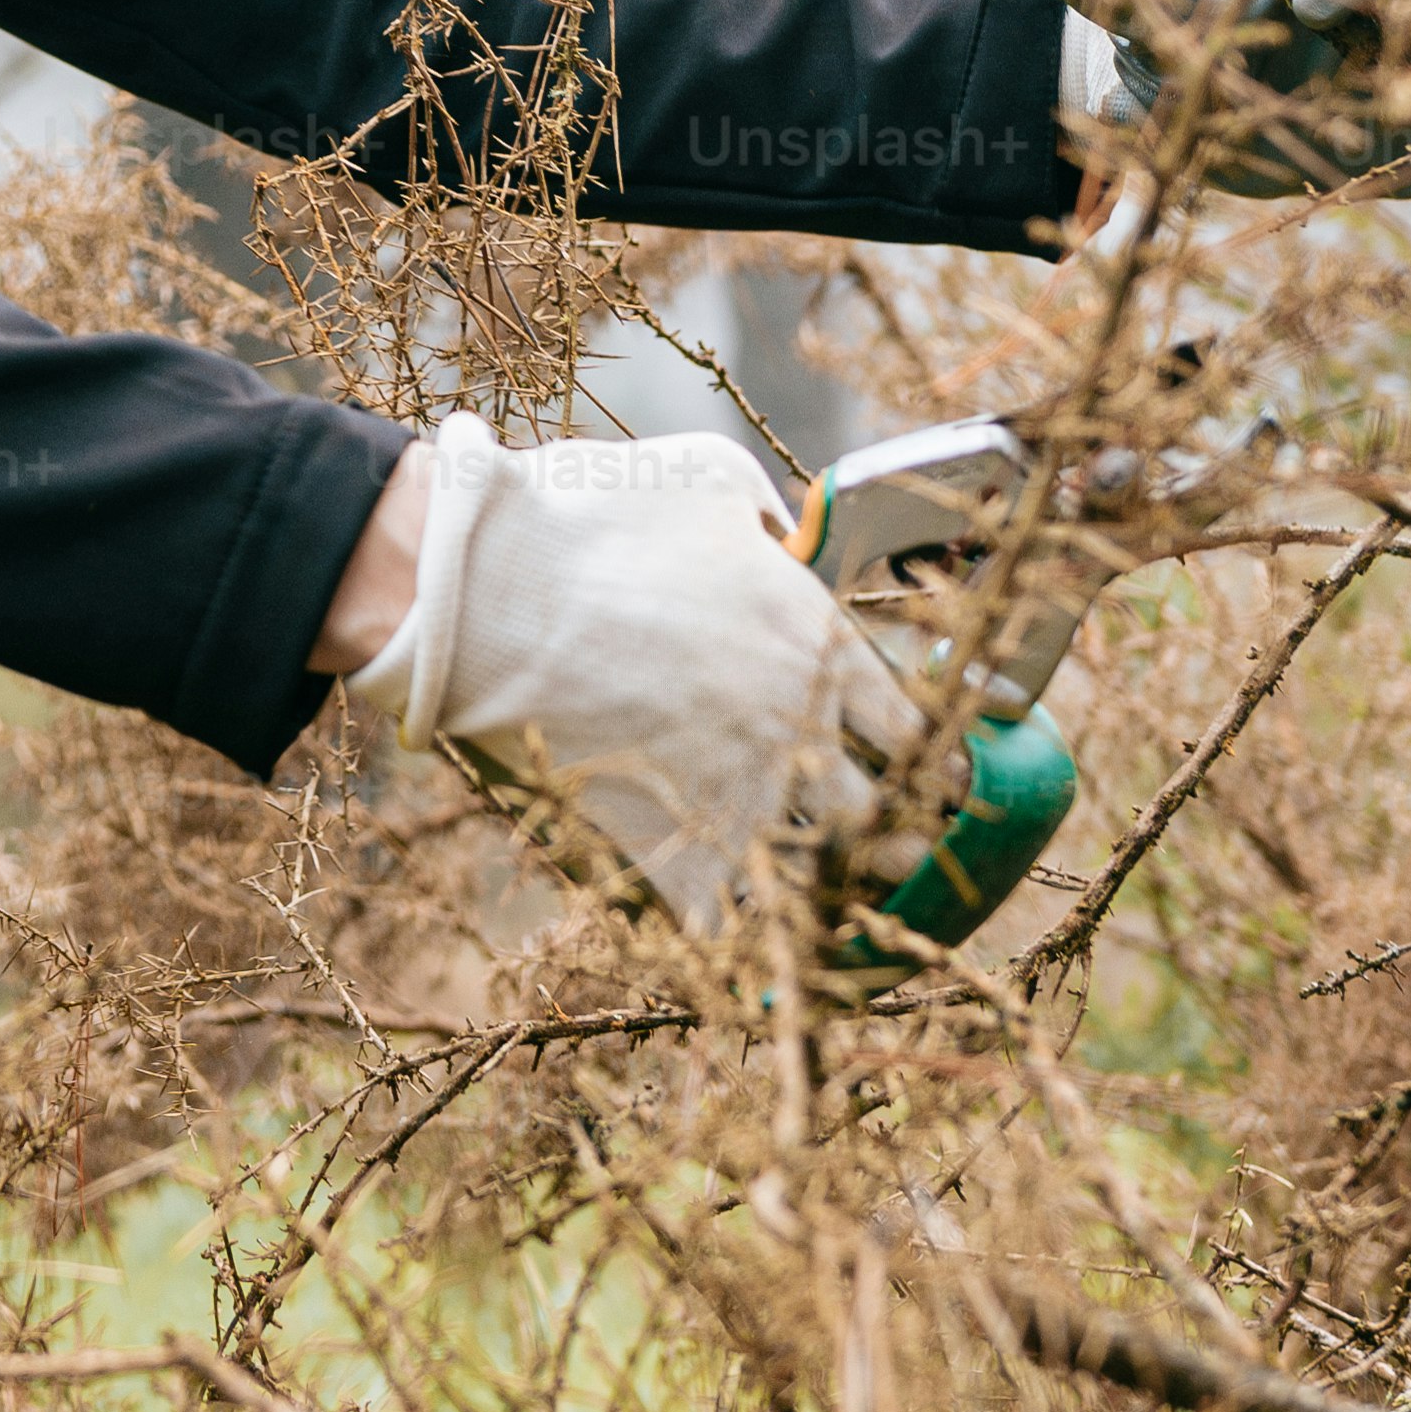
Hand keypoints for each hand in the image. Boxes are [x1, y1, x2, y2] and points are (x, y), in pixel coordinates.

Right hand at [341, 418, 923, 925]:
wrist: (493, 588)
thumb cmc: (598, 519)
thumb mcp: (708, 478)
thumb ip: (764, 512)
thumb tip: (777, 530)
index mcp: (820, 643)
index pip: (914, 726)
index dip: (917, 751)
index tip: (911, 767)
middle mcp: (800, 729)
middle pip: (882, 815)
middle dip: (889, 834)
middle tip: (885, 845)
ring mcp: (740, 797)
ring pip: (818, 878)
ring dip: (822, 888)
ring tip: (818, 896)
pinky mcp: (671, 848)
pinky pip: (726, 925)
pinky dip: (730, 933)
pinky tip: (730, 930)